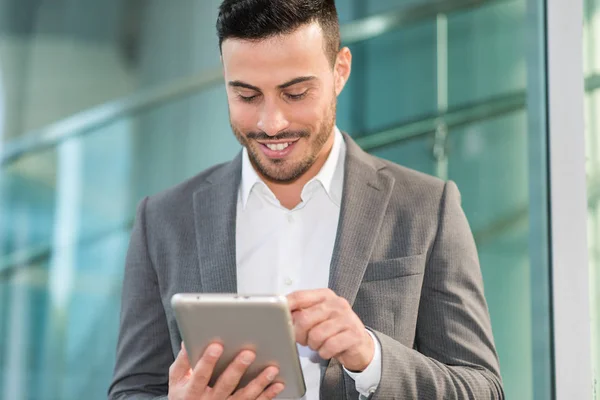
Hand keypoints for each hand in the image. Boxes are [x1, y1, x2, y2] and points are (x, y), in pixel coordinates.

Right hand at [168, 342, 284, 399]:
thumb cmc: (185, 395)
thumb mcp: (177, 380)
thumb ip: (182, 361)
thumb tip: (187, 341)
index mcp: (191, 391)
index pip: (199, 375)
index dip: (208, 361)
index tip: (217, 345)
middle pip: (225, 385)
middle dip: (237, 368)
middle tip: (249, 353)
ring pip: (244, 396)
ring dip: (259, 383)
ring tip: (271, 369)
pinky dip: (268, 395)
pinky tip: (278, 384)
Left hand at [287, 289, 373, 371]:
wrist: (360, 345)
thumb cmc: (335, 330)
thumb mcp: (319, 317)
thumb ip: (302, 313)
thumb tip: (281, 315)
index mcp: (325, 296)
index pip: (300, 296)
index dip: (286, 306)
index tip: (276, 315)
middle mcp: (336, 304)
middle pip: (304, 318)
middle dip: (299, 334)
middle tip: (304, 339)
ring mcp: (346, 318)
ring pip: (316, 335)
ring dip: (313, 345)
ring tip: (318, 344)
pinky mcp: (353, 335)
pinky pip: (329, 346)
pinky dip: (324, 352)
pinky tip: (327, 350)